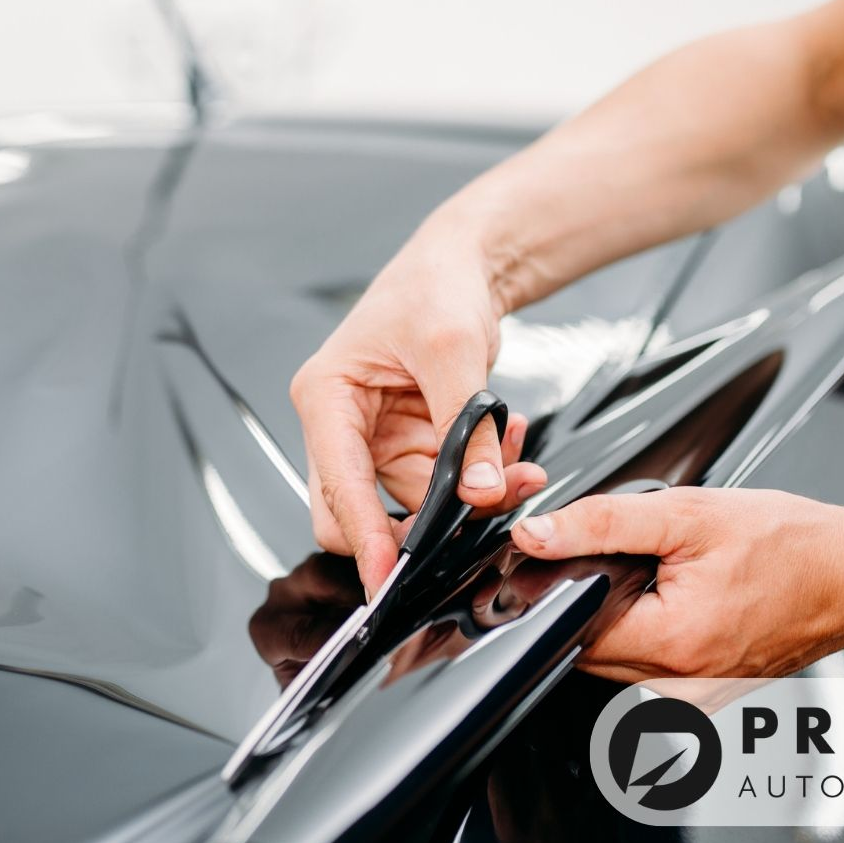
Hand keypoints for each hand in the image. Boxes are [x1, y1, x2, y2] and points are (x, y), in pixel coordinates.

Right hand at [292, 232, 546, 593]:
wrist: (463, 265)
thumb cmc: (435, 286)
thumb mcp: (452, 348)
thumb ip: (466, 425)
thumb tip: (479, 492)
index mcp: (326, 396)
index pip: (337, 485)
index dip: (363, 536)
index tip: (386, 577)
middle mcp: (341, 425)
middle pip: (359, 512)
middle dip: (422, 525)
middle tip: (478, 522)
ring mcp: (377, 441)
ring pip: (414, 505)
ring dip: (470, 495)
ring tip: (517, 460)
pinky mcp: (410, 444)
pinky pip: (442, 485)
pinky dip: (480, 473)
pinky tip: (508, 441)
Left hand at [509, 488, 843, 681]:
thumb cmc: (794, 546)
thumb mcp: (687, 514)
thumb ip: (601, 524)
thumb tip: (537, 536)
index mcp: (670, 644)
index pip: (569, 630)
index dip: (560, 592)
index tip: (574, 561)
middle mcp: (679, 687)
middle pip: (588, 651)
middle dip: (595, 604)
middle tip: (638, 563)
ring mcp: (694, 701)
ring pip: (616, 664)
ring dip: (623, 622)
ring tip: (667, 582)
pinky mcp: (706, 701)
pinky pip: (649, 673)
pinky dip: (651, 638)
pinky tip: (682, 606)